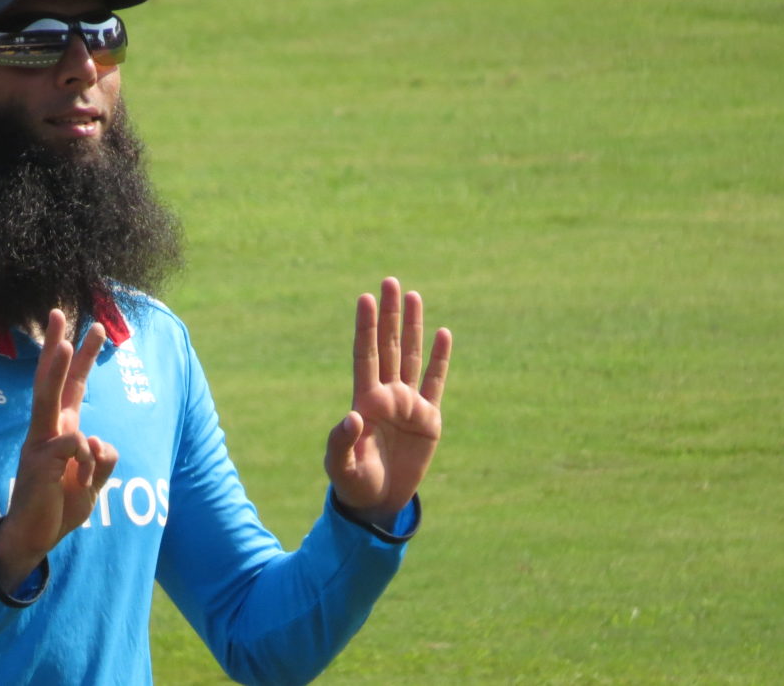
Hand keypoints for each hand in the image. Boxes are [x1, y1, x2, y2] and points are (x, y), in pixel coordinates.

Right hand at [0, 310, 119, 591]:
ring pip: (51, 400)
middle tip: (60, 313)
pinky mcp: (38, 463)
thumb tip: (98, 441)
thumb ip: (101, 458)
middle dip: (58, 346)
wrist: (34, 537)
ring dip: (57, 372)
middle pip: (52, 381)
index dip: (81, 357)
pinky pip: (74, 445)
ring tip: (67, 350)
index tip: (91, 327)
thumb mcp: (93, 480)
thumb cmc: (60, 505)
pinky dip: (88, 461)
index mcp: (59, 431)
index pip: (71, 386)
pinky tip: (81, 480)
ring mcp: (39, 445)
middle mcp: (46, 431)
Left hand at [324, 277, 450, 527]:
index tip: (364, 298)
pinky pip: (436, 382)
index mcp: (365, 401)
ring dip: (413, 327)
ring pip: (412, 356)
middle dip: (389, 315)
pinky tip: (443, 333)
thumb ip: (341, 442)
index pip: (366, 355)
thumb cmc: (353, 483)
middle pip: (388, 345)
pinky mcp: (429, 419)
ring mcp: (409, 404)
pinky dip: (440, 359)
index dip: (365, 327)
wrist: (377, 502)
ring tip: (413, 295)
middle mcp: (386, 395)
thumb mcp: (340, 466)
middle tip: (390, 282)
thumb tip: (353, 416)